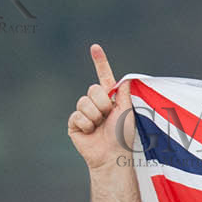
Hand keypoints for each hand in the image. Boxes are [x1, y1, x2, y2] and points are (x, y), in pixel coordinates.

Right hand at [67, 44, 133, 171]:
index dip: (100, 62)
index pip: (104, 77)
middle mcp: (96, 103)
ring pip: (84, 102)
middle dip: (103, 104)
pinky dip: (87, 124)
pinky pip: (77, 115)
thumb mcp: (127, 111)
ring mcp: (84, 113)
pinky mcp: (74, 123)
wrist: (112, 154)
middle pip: (93, 89)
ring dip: (95, 115)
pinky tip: (91, 132)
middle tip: (108, 117)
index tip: (95, 47)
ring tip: (100, 126)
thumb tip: (127, 78)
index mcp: (110, 99)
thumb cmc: (123, 136)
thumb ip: (125, 93)